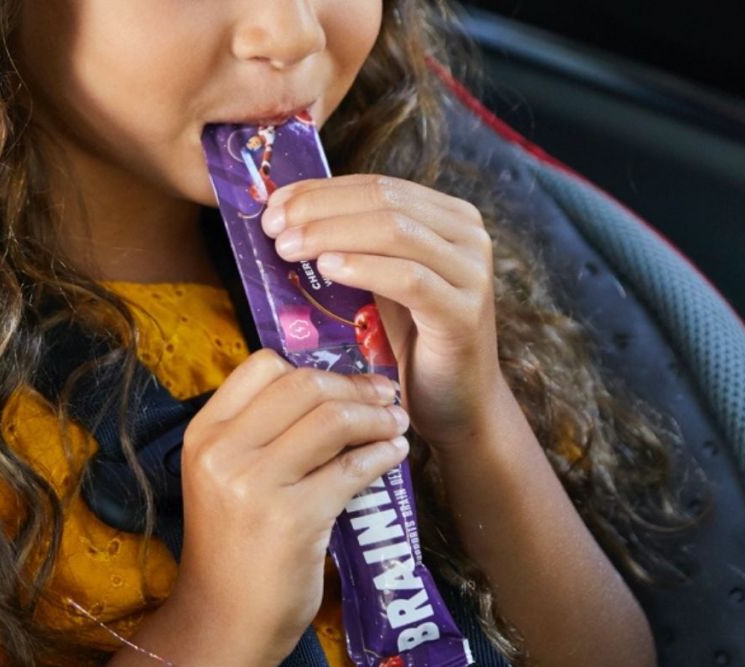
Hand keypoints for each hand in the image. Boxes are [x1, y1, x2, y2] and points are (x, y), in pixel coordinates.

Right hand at [177, 349, 410, 663]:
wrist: (223, 622)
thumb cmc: (232, 548)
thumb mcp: (225, 478)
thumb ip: (260, 435)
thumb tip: (333, 393)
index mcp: (204, 434)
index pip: (261, 366)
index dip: (312, 368)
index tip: (345, 384)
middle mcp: (223, 451)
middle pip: (303, 386)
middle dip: (355, 387)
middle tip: (385, 397)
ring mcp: (255, 485)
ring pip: (332, 420)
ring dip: (377, 417)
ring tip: (396, 424)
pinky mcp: (293, 519)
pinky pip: (351, 469)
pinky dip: (382, 455)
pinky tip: (394, 456)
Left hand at [262, 175, 504, 448]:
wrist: (457, 403)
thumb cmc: (410, 342)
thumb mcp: (379, 282)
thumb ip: (352, 246)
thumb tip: (286, 216)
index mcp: (448, 216)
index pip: (377, 186)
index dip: (322, 190)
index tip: (274, 205)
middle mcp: (467, 235)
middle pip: (384, 201)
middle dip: (320, 209)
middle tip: (273, 226)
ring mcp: (471, 272)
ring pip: (395, 232)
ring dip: (331, 234)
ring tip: (287, 247)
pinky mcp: (464, 313)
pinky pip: (409, 279)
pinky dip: (363, 268)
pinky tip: (327, 269)